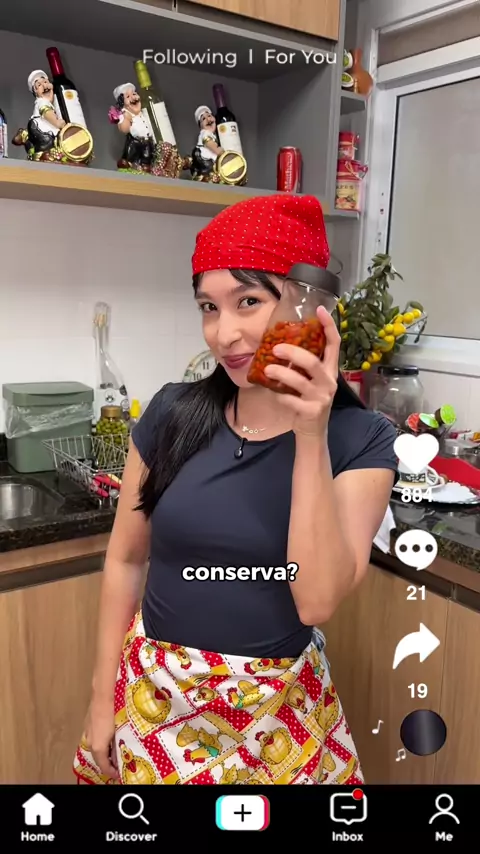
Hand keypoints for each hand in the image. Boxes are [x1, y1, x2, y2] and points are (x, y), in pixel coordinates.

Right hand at [83, 699, 118, 778]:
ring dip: (105, 752)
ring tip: (115, 752)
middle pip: (98, 757)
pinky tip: (110, 738)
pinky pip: (94, 738)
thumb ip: (118, 746)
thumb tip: (122, 756)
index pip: (103, 766)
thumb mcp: (119, 732)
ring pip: (96, 747)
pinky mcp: (88, 723)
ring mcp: (87, 731)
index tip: (119, 775)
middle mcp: (90, 741)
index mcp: (97, 746)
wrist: (104, 693)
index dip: (111, 773)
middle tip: (119, 765)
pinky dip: (101, 742)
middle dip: (108, 763)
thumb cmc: (114, 712)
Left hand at [263, 306, 339, 437]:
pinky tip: (273, 394)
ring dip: (281, 374)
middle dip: (294, 353)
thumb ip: (301, 364)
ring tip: (267, 369)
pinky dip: (280, 396)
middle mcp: (329, 381)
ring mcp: (321, 397)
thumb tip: (278, 343)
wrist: (312, 430)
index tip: (319, 309)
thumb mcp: (309, 379)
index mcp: (329, 369)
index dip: (329, 326)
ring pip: (300, 381)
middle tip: (276, 348)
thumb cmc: (307, 399)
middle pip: (313, 362)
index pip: (334, 344)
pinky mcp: (312, 411)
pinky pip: (292, 400)